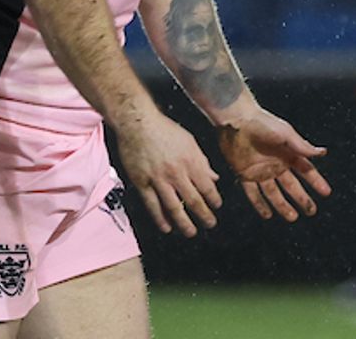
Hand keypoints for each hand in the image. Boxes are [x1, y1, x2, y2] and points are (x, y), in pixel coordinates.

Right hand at [115, 111, 222, 236]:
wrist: (138, 123)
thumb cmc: (164, 129)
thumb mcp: (190, 141)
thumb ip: (202, 161)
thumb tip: (214, 177)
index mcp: (190, 161)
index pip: (207, 187)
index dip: (214, 200)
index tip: (217, 207)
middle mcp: (176, 173)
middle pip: (193, 200)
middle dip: (204, 216)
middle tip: (210, 224)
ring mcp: (158, 179)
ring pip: (174, 207)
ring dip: (184, 223)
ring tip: (191, 232)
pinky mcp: (142, 183)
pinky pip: (152, 205)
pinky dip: (160, 218)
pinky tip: (166, 227)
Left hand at [218, 110, 330, 221]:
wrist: (236, 120)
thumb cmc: (262, 123)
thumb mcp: (285, 134)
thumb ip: (302, 146)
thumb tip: (323, 153)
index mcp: (288, 154)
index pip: (306, 171)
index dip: (316, 182)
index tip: (326, 193)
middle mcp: (276, 164)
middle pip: (291, 186)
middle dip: (302, 198)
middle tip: (311, 211)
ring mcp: (261, 171)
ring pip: (274, 193)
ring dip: (283, 206)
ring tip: (292, 217)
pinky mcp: (245, 174)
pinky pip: (253, 194)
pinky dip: (260, 205)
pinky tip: (267, 215)